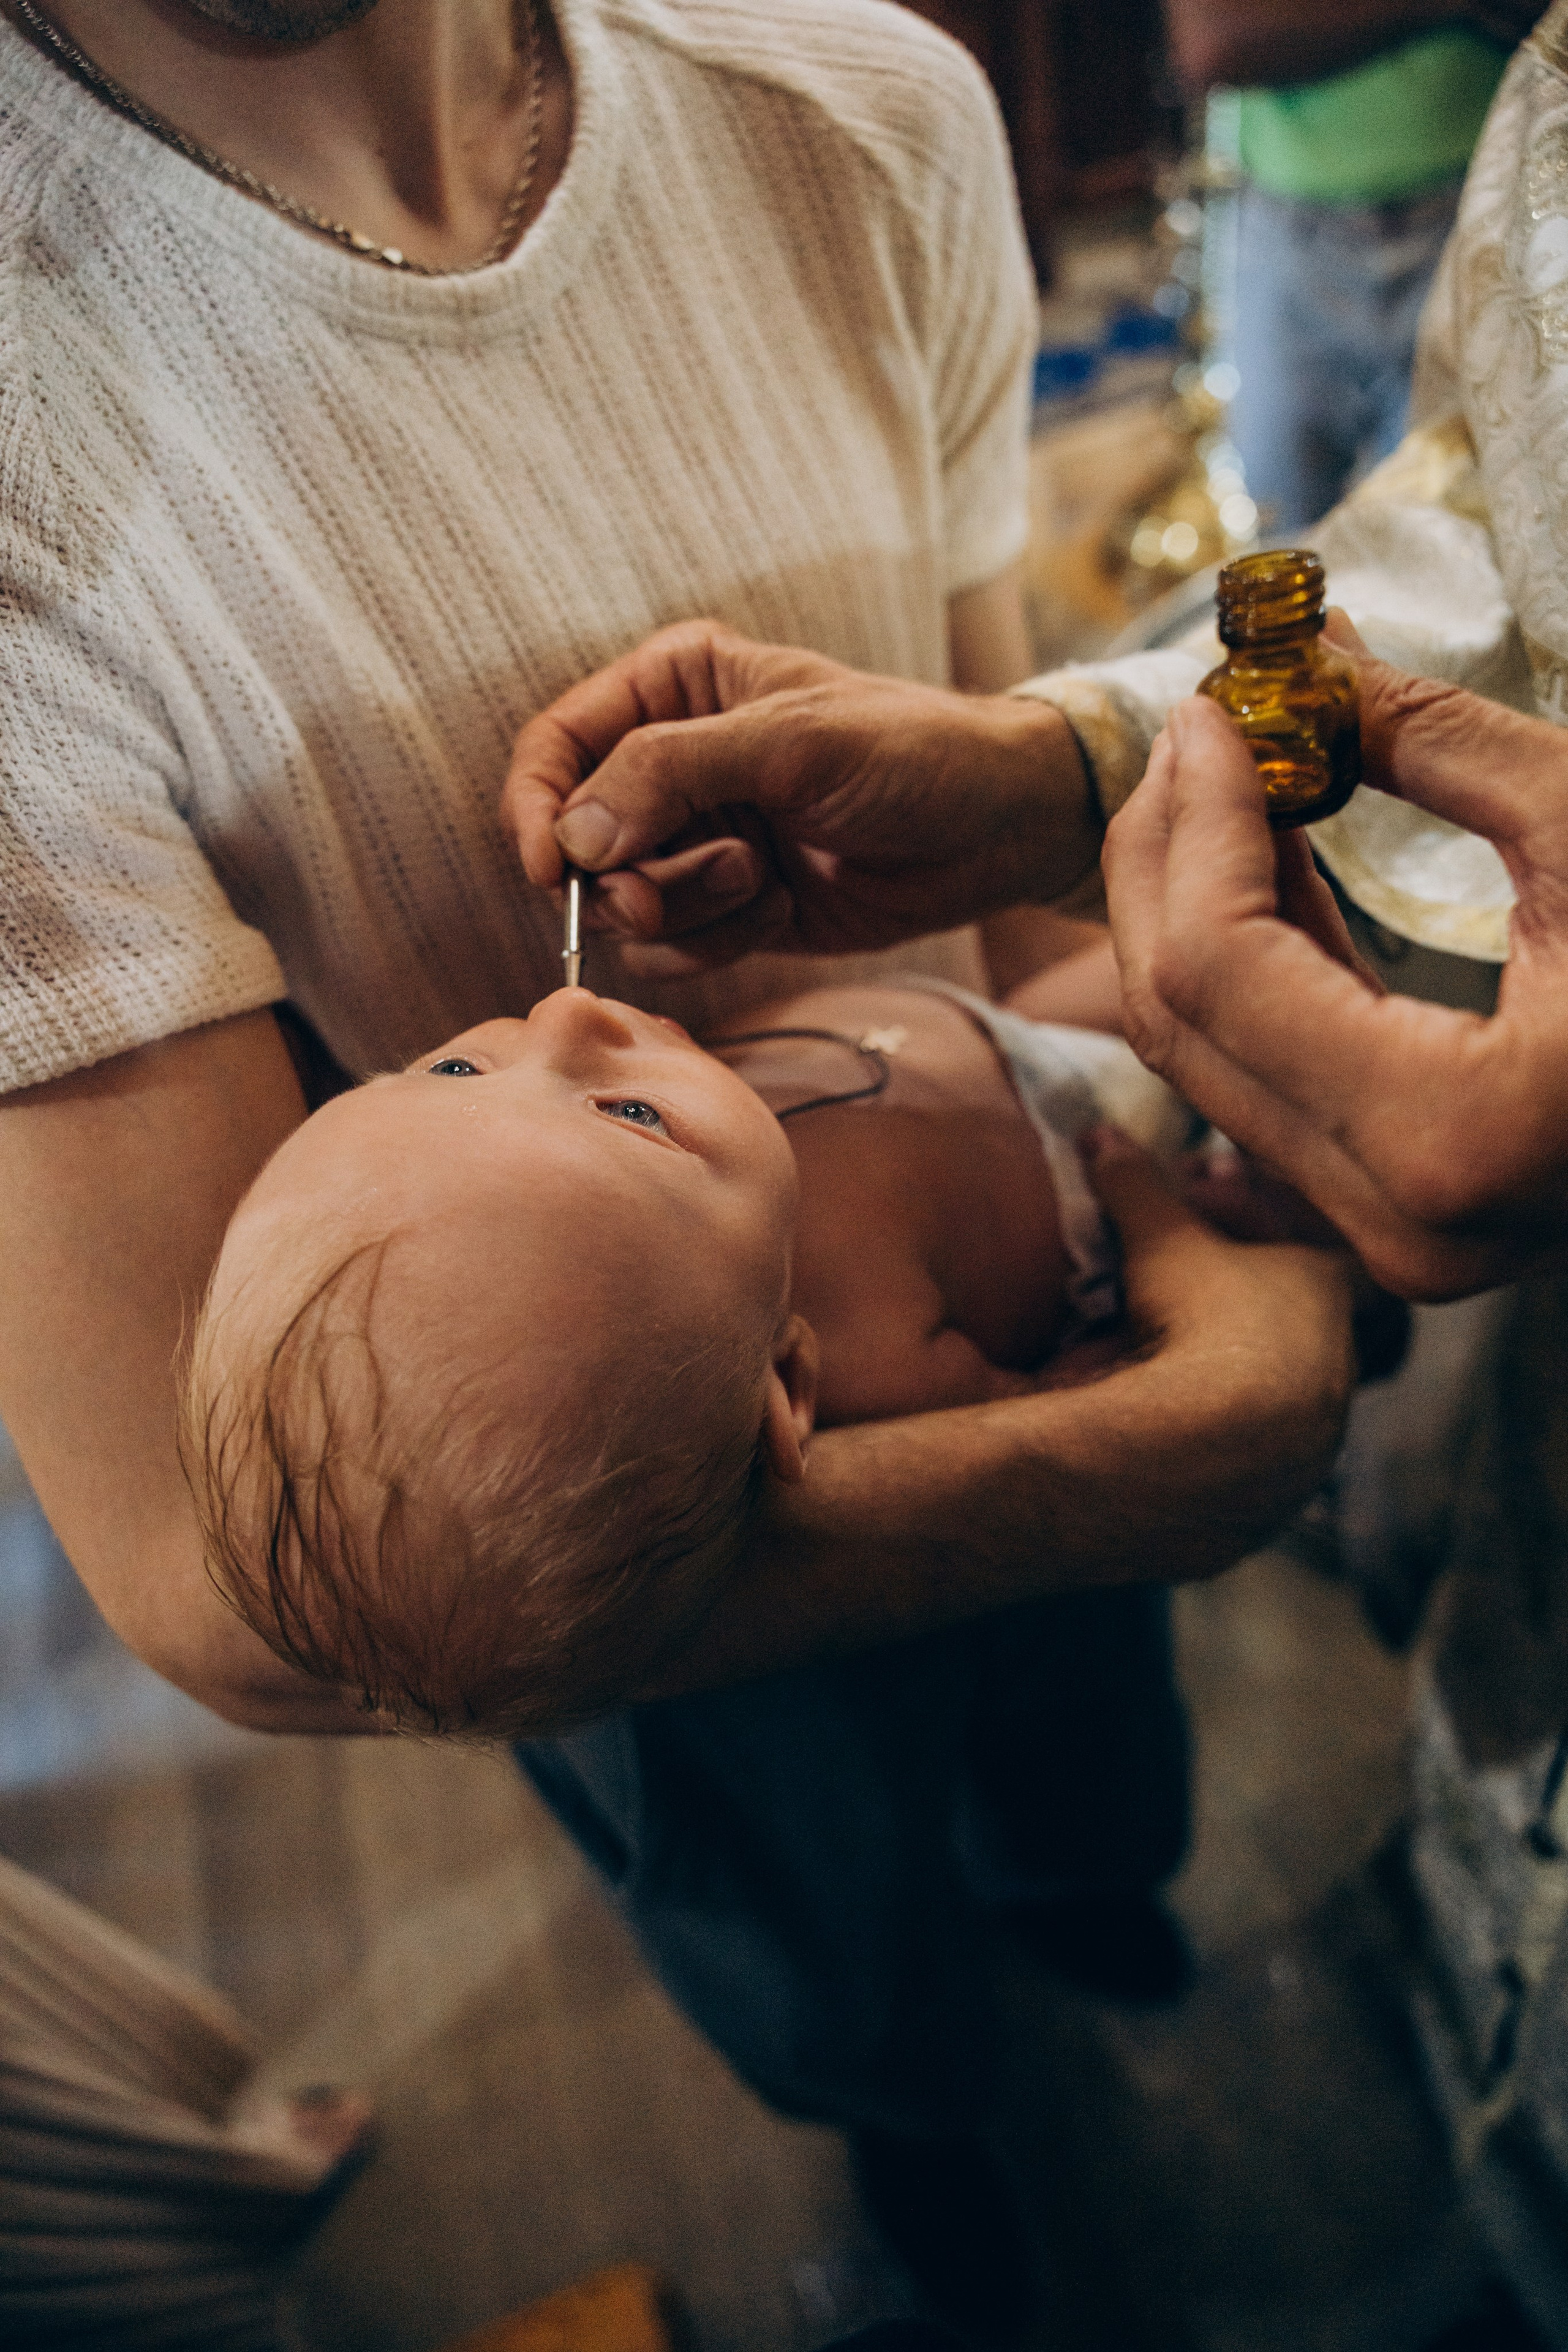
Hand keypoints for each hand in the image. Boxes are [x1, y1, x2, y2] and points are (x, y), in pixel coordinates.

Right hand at [503, 619, 1097, 975]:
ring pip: (624, 902)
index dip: (537, 810)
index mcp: (673, 687)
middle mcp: (671, 762)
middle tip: (694, 879)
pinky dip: (719, 941)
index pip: (555, 746)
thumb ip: (668, 776)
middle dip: (628, 876)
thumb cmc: (910, 753)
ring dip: (686, 907)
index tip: (552, 869)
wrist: (1000, 829)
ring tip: (761, 878)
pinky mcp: (728, 905)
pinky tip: (782, 907)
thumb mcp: (788, 744)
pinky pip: (673, 947)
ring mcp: (698, 837)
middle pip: (578, 840)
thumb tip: (571, 840)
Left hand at [1105, 643, 1567, 1299]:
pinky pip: (1275, 1078)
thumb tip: (1312, 654)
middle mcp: (1399, 1222)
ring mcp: (1398, 1234)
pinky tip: (1266, 856)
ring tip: (1222, 770)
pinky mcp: (1407, 1209)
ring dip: (1197, 905)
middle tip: (1191, 727)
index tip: (1209, 703)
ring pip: (1213, 1058)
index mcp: (1449, 1141)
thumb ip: (1439, 745)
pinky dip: (1256, 964)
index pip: (1225, 967)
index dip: (1195, 820)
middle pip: (1187, 1022)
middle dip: (1167, 859)